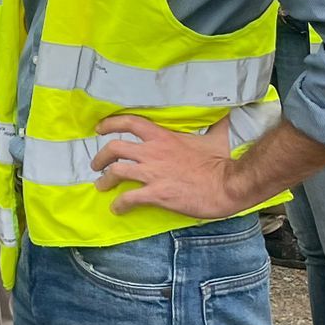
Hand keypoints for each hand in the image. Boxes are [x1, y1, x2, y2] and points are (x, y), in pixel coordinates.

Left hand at [90, 113, 239, 218]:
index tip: (99, 128)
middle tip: (96, 164)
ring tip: (101, 186)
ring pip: (116, 172)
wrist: (228, 185)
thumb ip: (213, 125)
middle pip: (114, 148)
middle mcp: (152, 152)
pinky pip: (129, 198)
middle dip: (100, 156)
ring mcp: (153, 173)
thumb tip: (225, 115)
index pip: (130, 122)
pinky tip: (117, 209)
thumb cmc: (222, 161)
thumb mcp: (215, 136)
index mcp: (163, 136)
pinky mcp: (156, 194)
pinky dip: (119, 204)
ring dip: (104, 180)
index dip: (110, 123)